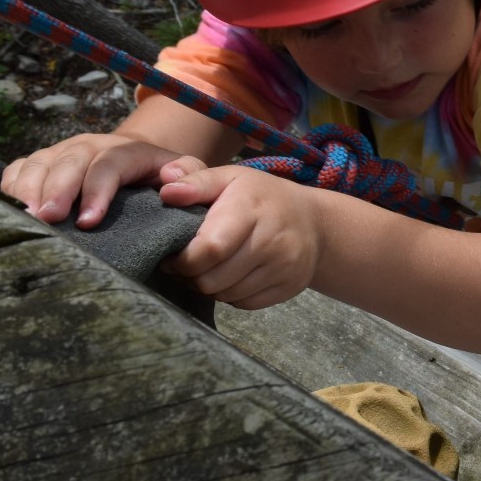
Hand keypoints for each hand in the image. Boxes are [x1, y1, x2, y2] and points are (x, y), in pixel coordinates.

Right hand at [2, 134, 209, 226]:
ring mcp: (61, 152)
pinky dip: (10, 188)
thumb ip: (190, 174)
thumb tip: (170, 181)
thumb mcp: (187, 172)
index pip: (109, 164)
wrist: (137, 162)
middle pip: (68, 162)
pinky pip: (17, 170)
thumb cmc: (163, 177)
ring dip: (28, 191)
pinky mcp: (40, 162)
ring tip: (26, 219)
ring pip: (38, 164)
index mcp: (127, 149)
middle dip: (56, 191)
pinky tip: (11, 211)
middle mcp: (89, 145)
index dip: (96, 190)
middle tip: (47, 220)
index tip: (88, 222)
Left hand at [159, 166, 323, 309]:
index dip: (183, 260)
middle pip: (213, 279)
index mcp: (251, 209)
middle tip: (184, 267)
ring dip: (207, 287)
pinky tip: (228, 278)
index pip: (209, 249)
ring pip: (226, 295)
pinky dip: (229, 295)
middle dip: (190, 277)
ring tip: (204, 271)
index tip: (171, 258)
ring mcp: (284, 267)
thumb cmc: (262, 197)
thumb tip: (166, 190)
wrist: (314, 222)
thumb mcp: (231, 177)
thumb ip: (196, 180)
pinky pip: (244, 304)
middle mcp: (272, 240)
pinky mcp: (288, 287)